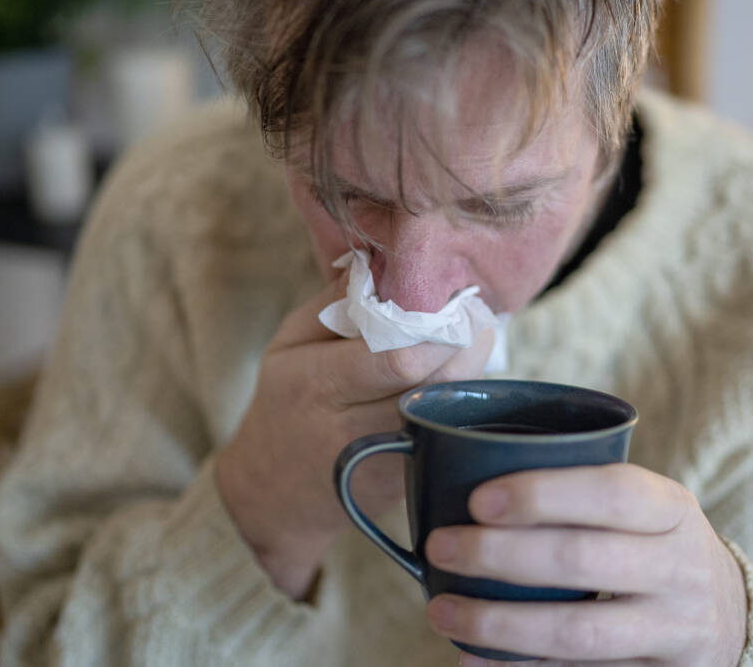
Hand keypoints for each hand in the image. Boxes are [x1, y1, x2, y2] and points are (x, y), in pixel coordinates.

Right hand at [216, 272, 495, 599]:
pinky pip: (449, 436)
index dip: (440, 330)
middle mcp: (353, 429)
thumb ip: (333, 302)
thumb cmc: (286, 401)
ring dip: (472, 376)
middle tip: (479, 319)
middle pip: (435, 387)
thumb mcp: (289, 343)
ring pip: (449, 414)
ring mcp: (384, 462)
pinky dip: (462, 405)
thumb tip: (382, 261)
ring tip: (475, 343)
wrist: (274, 491)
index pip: (398, 359)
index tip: (458, 302)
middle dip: (468, 347)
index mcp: (319, 384)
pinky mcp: (406, 484)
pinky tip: (461, 381)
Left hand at [422, 464, 747, 666]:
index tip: (478, 499)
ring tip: (442, 610)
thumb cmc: (657, 546)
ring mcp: (672, 629)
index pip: (612, 492)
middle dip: (501, 555)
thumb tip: (465, 482)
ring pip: (577, 630)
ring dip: (500, 623)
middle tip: (442, 546)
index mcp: (673, 509)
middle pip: (583, 560)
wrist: (730, 617)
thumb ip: (584, 497)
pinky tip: (472, 660)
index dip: (543, 494)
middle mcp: (680, 568)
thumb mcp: (648, 510)